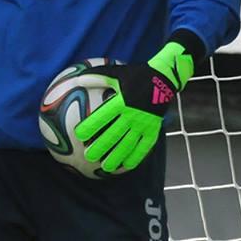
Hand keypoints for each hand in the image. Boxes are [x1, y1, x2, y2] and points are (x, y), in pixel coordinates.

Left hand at [73, 41, 194, 172]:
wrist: (163, 80)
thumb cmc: (136, 76)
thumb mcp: (116, 73)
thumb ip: (97, 77)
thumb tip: (77, 78)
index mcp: (122, 102)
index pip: (102, 117)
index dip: (91, 126)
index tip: (79, 135)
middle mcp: (132, 115)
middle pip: (114, 134)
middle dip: (101, 147)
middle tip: (89, 156)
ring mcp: (144, 124)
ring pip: (128, 144)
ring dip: (117, 156)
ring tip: (106, 167)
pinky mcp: (153, 129)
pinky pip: (144, 146)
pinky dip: (136, 156)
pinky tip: (127, 165)